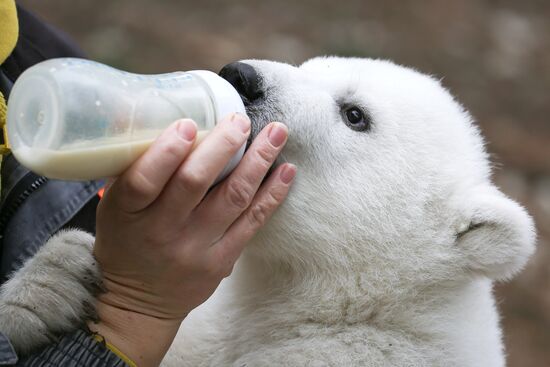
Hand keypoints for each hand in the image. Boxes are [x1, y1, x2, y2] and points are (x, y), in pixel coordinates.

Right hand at [88, 114, 294, 365]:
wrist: (139, 301)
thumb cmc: (126, 242)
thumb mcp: (113, 206)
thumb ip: (132, 167)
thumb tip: (153, 114)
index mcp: (127, 213)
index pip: (143, 180)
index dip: (166, 152)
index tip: (189, 124)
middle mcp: (162, 230)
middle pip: (194, 183)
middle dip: (222, 146)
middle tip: (241, 121)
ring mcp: (196, 247)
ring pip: (232, 198)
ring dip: (259, 161)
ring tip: (278, 132)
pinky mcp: (222, 260)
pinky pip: (253, 222)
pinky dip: (273, 194)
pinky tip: (287, 170)